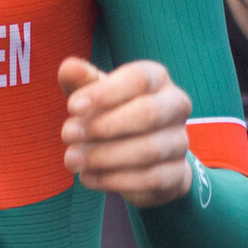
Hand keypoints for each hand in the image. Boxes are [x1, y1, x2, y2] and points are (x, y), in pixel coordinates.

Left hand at [58, 57, 191, 204]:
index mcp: (157, 78)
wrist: (143, 156)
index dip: (104, 92)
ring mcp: (180, 141)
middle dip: (103, 126)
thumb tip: (69, 67)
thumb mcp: (96, 94)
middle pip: (148, 113)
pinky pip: (150, 179)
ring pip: (148, 150)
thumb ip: (81, 81)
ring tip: (72, 159)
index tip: (72, 107)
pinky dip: (115, 180)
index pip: (138, 78)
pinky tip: (88, 177)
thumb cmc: (114, 112)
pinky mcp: (178, 173)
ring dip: (104, 156)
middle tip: (67, 135)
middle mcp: (175, 106)